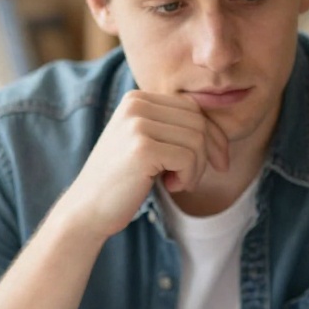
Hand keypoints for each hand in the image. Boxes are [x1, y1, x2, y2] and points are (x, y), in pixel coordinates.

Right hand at [57, 90, 230, 241]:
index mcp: (137, 99)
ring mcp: (137, 124)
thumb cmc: (124, 180)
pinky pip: (189, 158)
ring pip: (197, 140)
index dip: (213, 136)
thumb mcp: (149, 144)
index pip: (193, 108)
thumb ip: (175, 129)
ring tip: (177, 183)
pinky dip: (188, 177)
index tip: (217, 162)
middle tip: (190, 179)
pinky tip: (170, 186)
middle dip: (207, 154)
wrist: (87, 209)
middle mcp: (135, 104)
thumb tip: (221, 133)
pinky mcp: (142, 148)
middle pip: (199, 122)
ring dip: (196, 169)